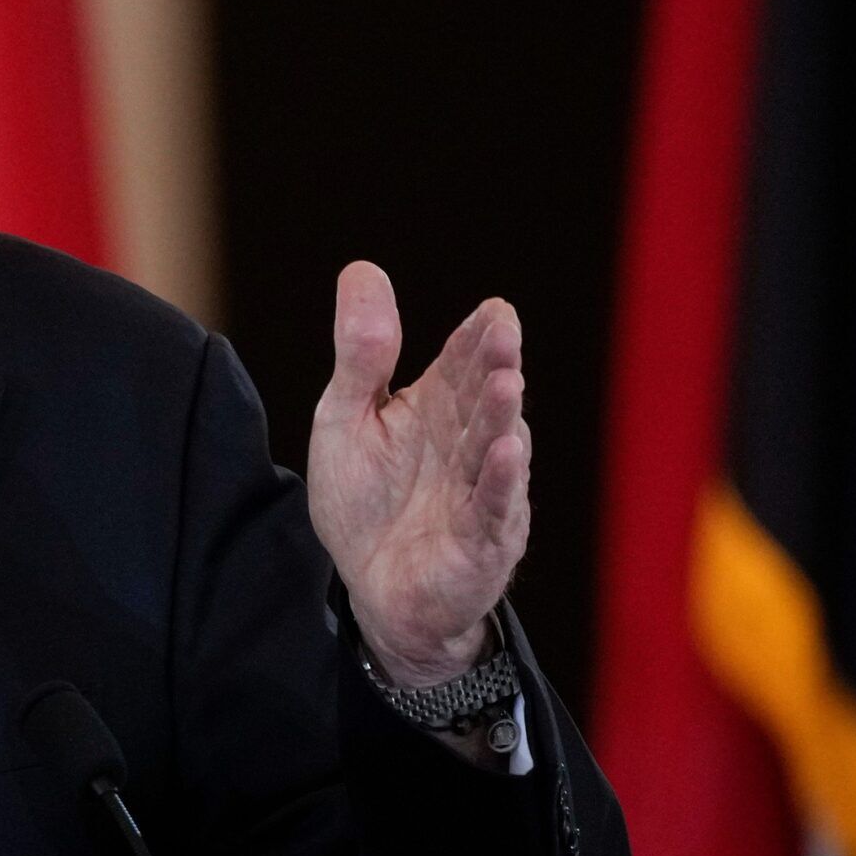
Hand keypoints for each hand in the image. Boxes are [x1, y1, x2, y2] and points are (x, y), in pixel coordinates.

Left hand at [306, 262, 528, 686]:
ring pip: (494, 448)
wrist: (373, 588)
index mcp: (438, 406)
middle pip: (484, 398)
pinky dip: (501, 482)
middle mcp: (468, 442)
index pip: (463, 363)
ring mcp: (481, 491)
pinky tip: (508, 451)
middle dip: (495, 365)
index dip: (478, 339)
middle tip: (503, 332)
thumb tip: (362, 268)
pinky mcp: (482, 541)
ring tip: (508, 383)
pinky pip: (493, 508)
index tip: (494, 312)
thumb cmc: (366, 500)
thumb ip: (360, 353)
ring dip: (502, 417)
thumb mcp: (347, 418)